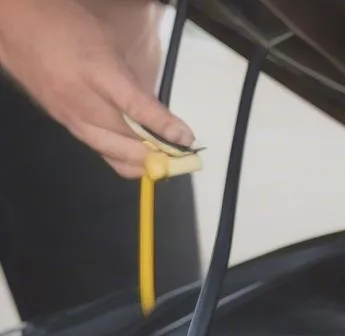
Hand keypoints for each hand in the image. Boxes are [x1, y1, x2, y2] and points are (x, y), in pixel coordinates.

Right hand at [0, 0, 193, 176]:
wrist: (13, 23)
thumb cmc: (65, 24)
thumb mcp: (106, 44)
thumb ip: (132, 80)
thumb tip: (158, 113)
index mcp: (96, 70)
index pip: (136, 108)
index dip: (163, 127)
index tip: (186, 139)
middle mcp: (82, 100)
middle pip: (127, 141)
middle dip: (158, 154)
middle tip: (181, 157)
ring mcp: (70, 116)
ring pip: (113, 154)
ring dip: (141, 162)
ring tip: (164, 161)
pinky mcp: (64, 125)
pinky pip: (99, 150)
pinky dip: (122, 157)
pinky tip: (138, 155)